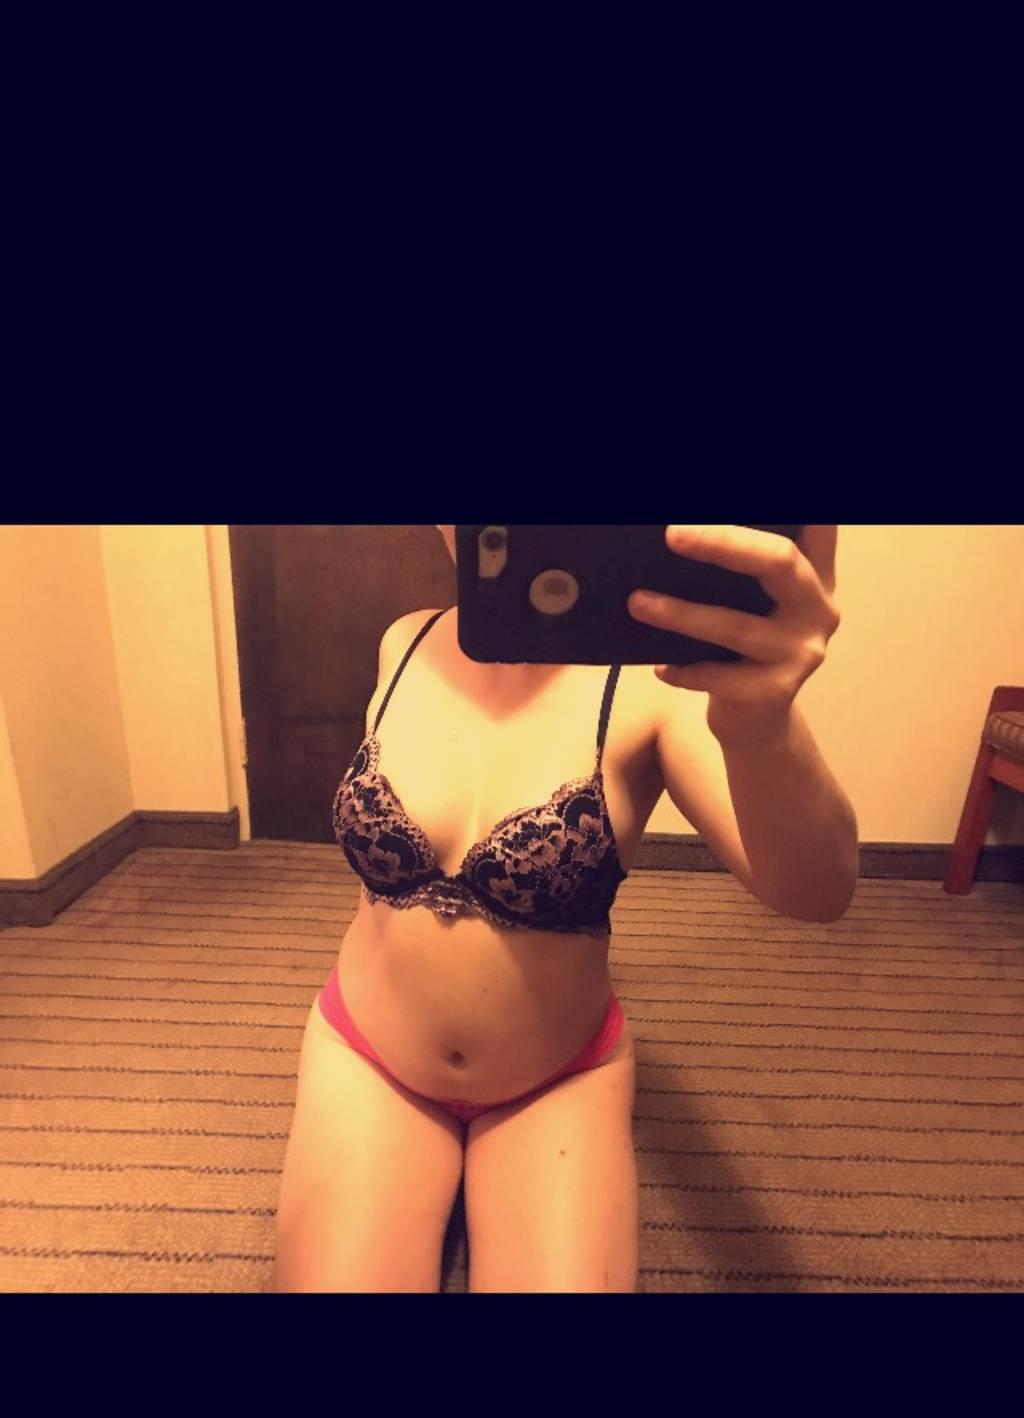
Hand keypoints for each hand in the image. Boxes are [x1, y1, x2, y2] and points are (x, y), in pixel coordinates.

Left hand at [627, 525, 841, 746]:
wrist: (757, 718)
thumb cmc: (742, 646)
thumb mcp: (750, 599)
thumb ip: (736, 567)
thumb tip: (677, 532)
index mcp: (813, 573)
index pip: (817, 525)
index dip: (801, 510)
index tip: (760, 499)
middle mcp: (817, 606)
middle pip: (779, 560)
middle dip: (722, 542)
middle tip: (673, 534)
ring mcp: (801, 651)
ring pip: (737, 626)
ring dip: (681, 614)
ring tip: (638, 602)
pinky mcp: (778, 691)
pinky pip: (721, 677)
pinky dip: (685, 669)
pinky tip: (660, 665)